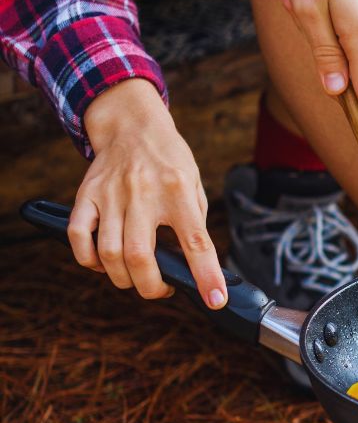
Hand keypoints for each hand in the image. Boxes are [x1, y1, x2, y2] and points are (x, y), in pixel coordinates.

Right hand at [75, 79, 226, 307]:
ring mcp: (110, 194)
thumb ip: (194, 222)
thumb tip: (195, 265)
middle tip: (162, 289)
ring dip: (122, 278)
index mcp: (178, 192)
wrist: (132, 123)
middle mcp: (143, 193)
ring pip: (108, 253)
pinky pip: (78, 237)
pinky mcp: (86, 194)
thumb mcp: (194, 184)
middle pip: (140, 256)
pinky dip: (89, 260)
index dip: (207, 276)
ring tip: (135, 278)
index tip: (215, 300)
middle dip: (151, 287)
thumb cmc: (169, 159)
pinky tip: (104, 263)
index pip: (196, 242)